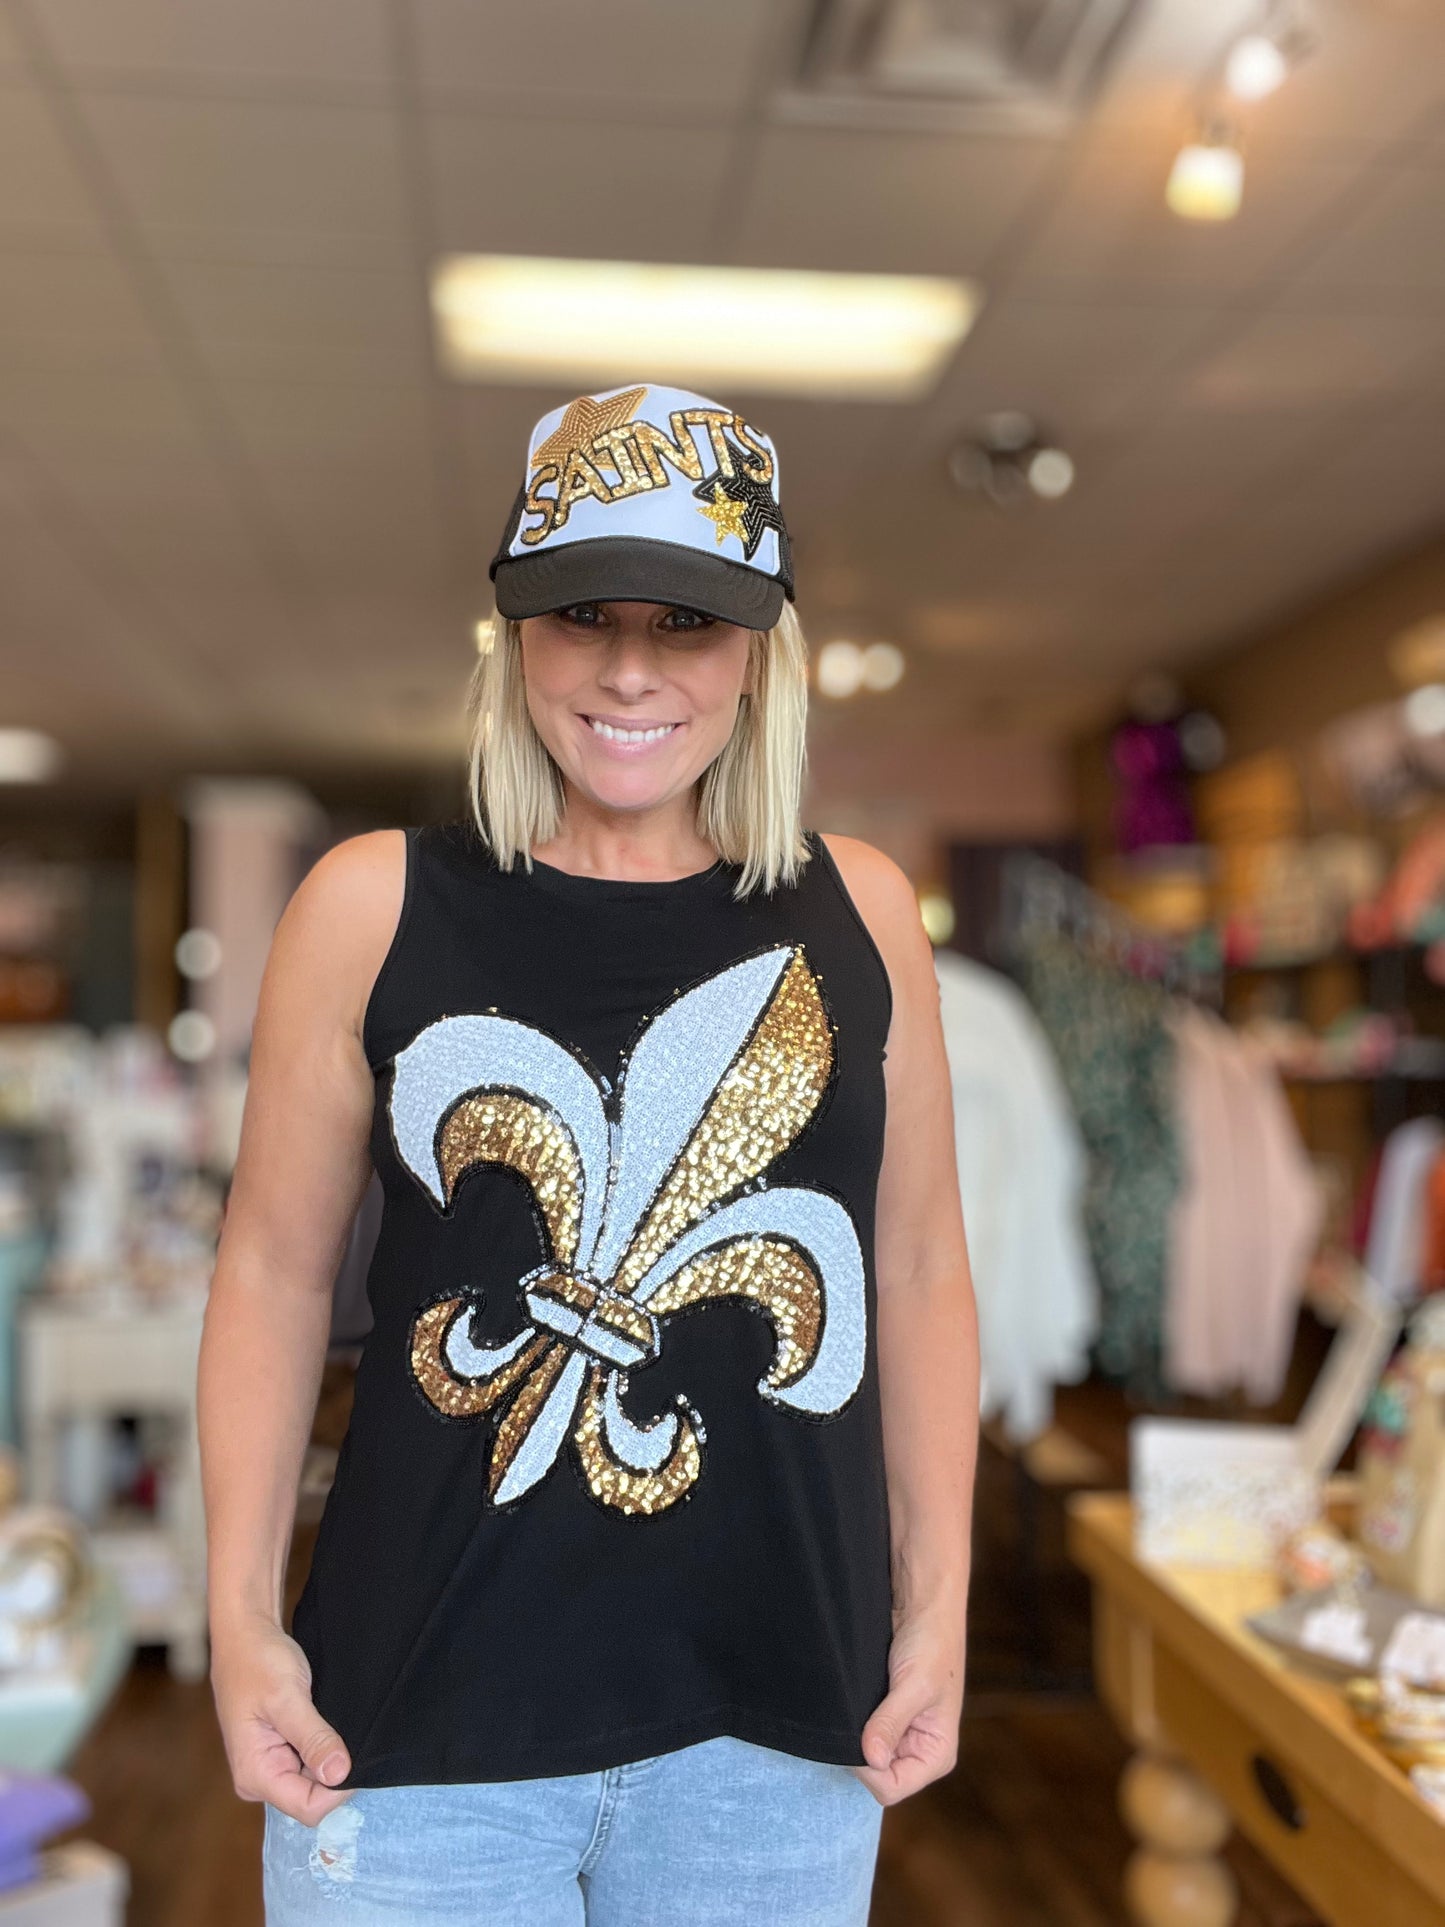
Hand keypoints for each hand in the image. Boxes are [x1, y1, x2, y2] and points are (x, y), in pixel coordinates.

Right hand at [210, 1614, 355, 1824]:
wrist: (245, 1636)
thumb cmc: (258, 1662)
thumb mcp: (288, 1698)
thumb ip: (313, 1738)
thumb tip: (339, 1774)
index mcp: (254, 1775)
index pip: (308, 1807)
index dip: (338, 1790)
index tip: (357, 1756)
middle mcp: (259, 1779)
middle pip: (311, 1798)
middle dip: (334, 1773)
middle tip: (348, 1734)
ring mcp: (269, 1766)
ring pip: (313, 1781)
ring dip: (330, 1759)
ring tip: (336, 1725)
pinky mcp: (279, 1752)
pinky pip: (309, 1763)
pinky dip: (324, 1749)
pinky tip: (329, 1725)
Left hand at [854, 1609, 964, 1805]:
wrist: (925, 1606)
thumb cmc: (932, 1642)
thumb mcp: (914, 1684)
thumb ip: (891, 1722)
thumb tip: (872, 1759)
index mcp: (937, 1755)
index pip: (891, 1788)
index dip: (867, 1769)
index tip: (855, 1736)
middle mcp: (919, 1751)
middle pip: (876, 1776)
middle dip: (860, 1753)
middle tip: (852, 1717)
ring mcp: (901, 1736)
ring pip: (866, 1756)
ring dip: (855, 1736)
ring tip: (855, 1706)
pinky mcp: (886, 1718)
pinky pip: (863, 1735)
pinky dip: (853, 1723)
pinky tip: (852, 1703)